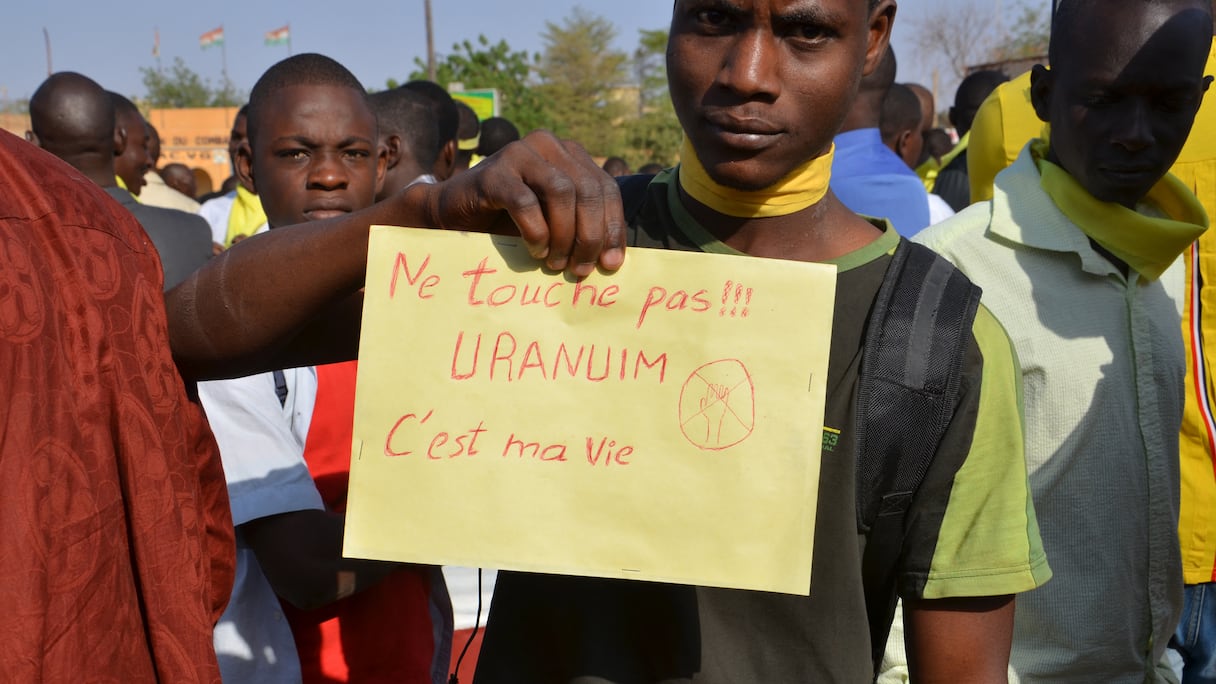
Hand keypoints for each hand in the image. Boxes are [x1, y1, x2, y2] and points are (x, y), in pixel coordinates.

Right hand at [414, 131, 625, 276]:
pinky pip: (525, 202)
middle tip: (581, 269)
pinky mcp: (493, 172)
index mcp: (569, 153)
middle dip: (590, 235)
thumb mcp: (554, 221)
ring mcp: (519, 153)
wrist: (453, 215)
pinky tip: (535, 250)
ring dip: (564, 235)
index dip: (612, 227)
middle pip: (587, 189)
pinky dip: (536, 232)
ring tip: (556, 263)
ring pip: (561, 192)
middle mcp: (547, 145)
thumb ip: (582, 228)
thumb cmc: (508, 221)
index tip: (612, 264)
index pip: (605, 188)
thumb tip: (614, 260)